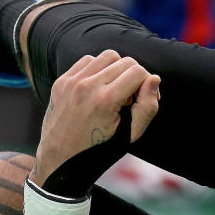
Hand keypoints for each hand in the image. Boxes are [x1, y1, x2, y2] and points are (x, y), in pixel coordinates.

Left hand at [32, 50, 160, 183]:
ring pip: (108, 56)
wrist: (61, 158)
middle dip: (133, 77)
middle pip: (126, 62)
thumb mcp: (129, 136)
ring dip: (116, 69)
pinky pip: (88, 60)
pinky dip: (98, 69)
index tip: (140, 100)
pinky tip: (98, 87)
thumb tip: (154, 79)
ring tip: (113, 90)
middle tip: (128, 98)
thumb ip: (147, 107)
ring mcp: (72, 82)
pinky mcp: (62, 81)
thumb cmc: (98, 149)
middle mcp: (88, 87)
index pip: (139, 72)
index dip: (146, 85)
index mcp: (106, 101)